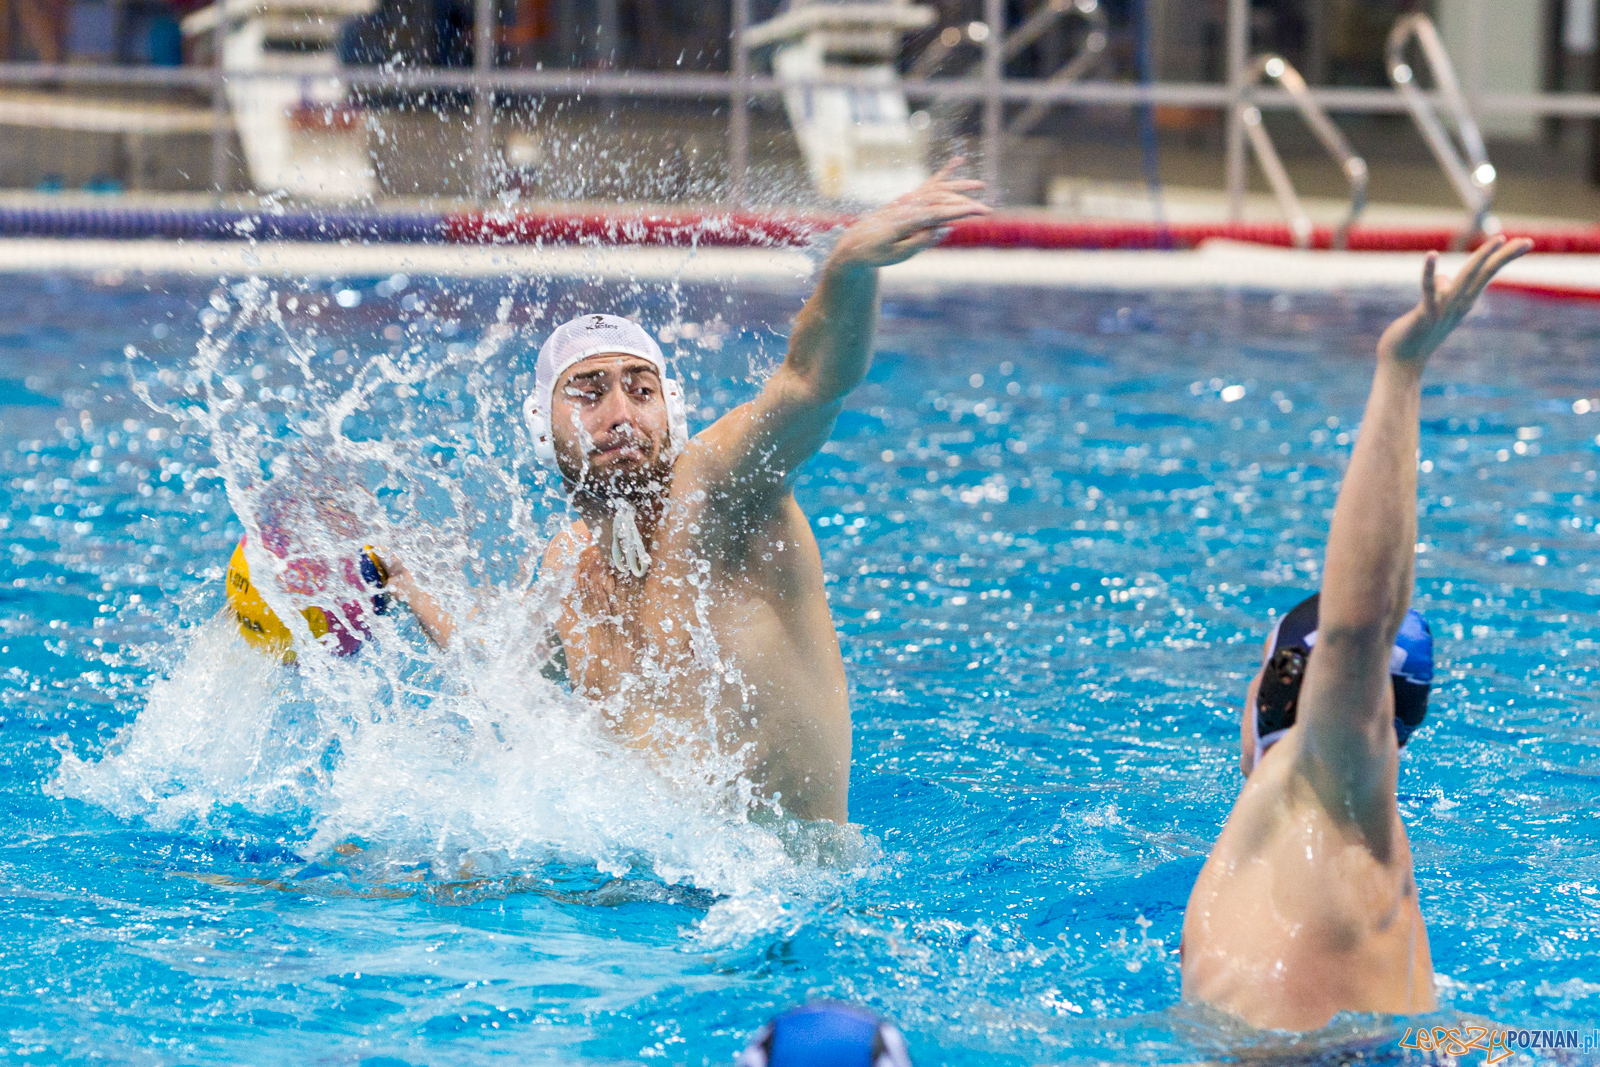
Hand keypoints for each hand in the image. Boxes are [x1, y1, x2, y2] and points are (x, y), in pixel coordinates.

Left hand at [827, 158, 990, 269]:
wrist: (856, 243)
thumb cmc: (876, 252)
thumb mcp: (898, 254)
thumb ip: (920, 241)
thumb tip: (943, 229)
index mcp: (907, 220)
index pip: (940, 213)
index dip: (963, 211)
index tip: (982, 211)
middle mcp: (909, 205)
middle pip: (943, 200)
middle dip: (967, 203)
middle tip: (987, 210)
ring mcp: (909, 199)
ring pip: (939, 189)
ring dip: (960, 187)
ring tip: (980, 185)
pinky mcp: (908, 199)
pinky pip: (930, 183)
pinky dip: (945, 173)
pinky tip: (959, 161)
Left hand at [1377, 235, 1532, 365]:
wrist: (1401, 362)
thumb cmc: (1416, 334)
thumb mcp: (1433, 307)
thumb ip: (1441, 291)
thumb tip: (1445, 279)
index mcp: (1464, 302)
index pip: (1487, 274)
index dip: (1505, 257)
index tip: (1526, 242)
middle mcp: (1459, 304)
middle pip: (1485, 273)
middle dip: (1506, 256)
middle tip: (1529, 240)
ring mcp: (1444, 309)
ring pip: (1466, 277)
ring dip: (1482, 258)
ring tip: (1498, 239)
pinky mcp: (1425, 313)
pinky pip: (1429, 289)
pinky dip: (1430, 271)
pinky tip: (1432, 255)